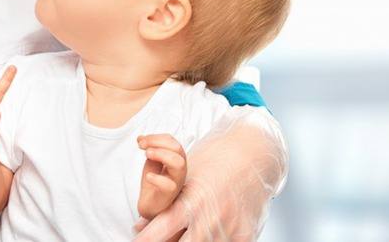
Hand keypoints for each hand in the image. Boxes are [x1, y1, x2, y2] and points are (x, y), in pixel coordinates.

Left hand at [133, 112, 287, 241]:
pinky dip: (214, 241)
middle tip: (157, 240)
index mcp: (191, 201)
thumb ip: (164, 206)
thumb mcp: (184, 180)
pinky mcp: (244, 235)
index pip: (162, 227)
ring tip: (186, 233)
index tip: (136, 240)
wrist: (252, 156)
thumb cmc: (213, 165)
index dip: (147, 238)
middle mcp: (209, 217)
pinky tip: (209, 236)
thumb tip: (139, 227)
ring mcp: (228, 228)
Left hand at [137, 134, 187, 220]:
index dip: (156, 137)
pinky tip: (148, 176)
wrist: (151, 205)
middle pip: (178, 149)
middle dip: (158, 143)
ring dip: (161, 154)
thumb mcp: (151, 162)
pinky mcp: (168, 195)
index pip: (172, 141)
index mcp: (176, 159)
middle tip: (142, 147)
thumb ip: (149, 149)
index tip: (140, 140)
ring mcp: (176, 182)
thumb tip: (140, 137)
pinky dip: (157, 178)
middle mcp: (179, 169)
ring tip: (147, 155)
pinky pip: (169, 185)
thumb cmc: (154, 183)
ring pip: (178, 163)